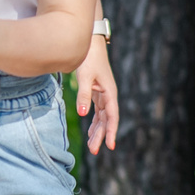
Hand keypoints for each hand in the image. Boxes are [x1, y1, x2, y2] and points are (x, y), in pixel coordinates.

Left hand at [74, 35, 119, 153]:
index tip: (110, 146)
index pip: (112, 116)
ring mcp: (103, 94)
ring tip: (92, 146)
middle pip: (106, 120)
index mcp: (109, 93)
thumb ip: (84, 96)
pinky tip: (91, 131)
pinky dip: (94, 121)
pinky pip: (97, 111)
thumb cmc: (88, 58)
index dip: (111, 132)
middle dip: (101, 136)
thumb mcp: (85, 77)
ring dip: (97, 131)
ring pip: (102, 117)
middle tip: (94, 151)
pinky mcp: (97, 91)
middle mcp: (108, 95)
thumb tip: (83, 115)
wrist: (89, 43)